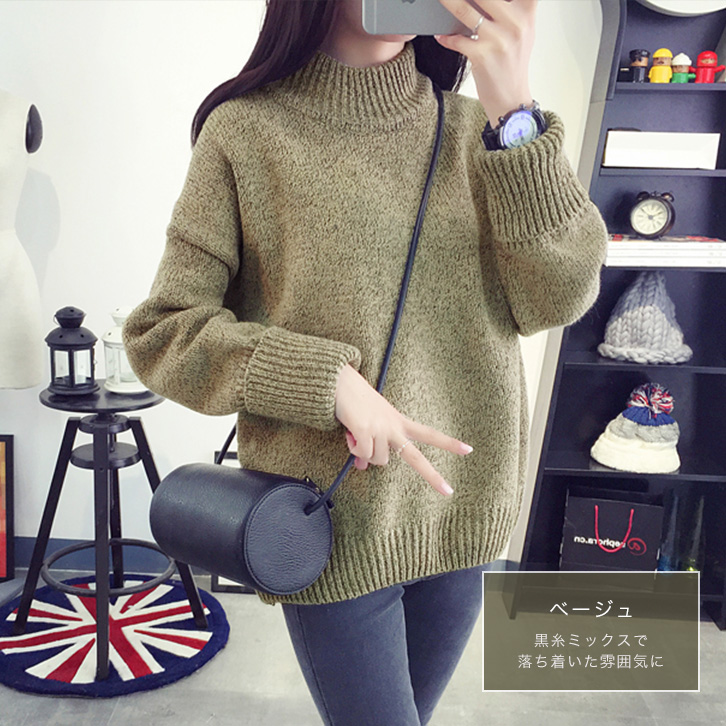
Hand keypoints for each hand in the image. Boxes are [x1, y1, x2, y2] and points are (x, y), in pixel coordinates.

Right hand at [334, 364, 472, 495]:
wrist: (340, 382)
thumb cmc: (354, 400)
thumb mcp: (367, 424)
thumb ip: (369, 445)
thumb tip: (361, 467)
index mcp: (399, 421)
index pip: (429, 433)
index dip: (448, 443)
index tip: (468, 449)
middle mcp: (394, 426)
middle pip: (415, 457)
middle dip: (432, 475)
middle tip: (448, 491)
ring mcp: (380, 428)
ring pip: (377, 460)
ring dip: (363, 453)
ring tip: (355, 434)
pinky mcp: (365, 430)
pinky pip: (362, 455)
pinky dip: (353, 449)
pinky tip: (349, 433)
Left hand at [433, 0, 536, 123]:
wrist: (511, 99)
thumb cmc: (512, 63)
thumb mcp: (521, 29)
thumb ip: (511, 7)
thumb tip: (482, 0)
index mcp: (527, 10)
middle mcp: (516, 22)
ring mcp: (499, 39)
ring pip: (466, 10)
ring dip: (448, 2)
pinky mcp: (483, 56)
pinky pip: (457, 39)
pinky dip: (446, 37)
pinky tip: (441, 35)